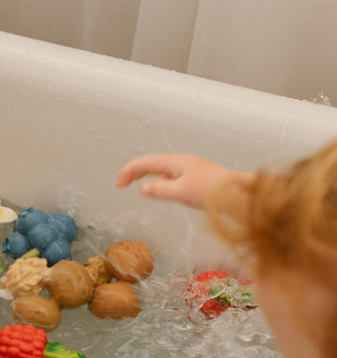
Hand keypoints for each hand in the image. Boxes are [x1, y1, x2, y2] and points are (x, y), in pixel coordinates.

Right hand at [116, 153, 242, 209]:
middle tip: (121, 183)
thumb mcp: (182, 192)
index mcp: (177, 162)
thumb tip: (143, 188)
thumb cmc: (214, 192)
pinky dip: (158, 180)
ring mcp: (190, 169)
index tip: (118, 182)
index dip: (129, 170)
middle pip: (152, 163)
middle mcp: (182, 163)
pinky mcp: (196, 178)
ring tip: (135, 183)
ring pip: (161, 169)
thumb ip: (160, 190)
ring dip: (146, 175)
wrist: (239, 194)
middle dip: (135, 171)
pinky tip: (160, 188)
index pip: (146, 163)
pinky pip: (170, 176)